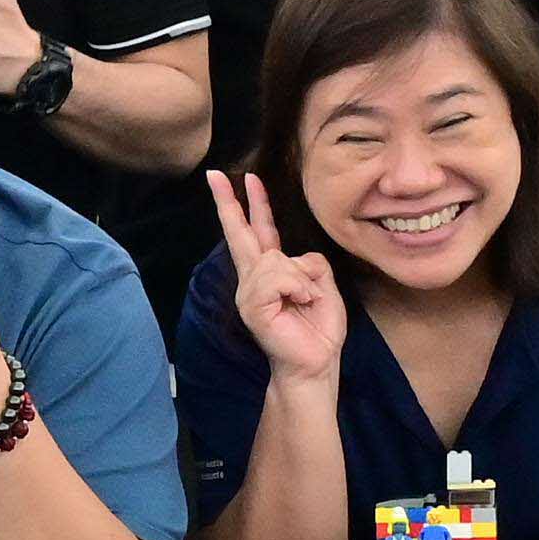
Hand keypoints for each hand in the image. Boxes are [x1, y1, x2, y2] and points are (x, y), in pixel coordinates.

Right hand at [211, 170, 345, 387]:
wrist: (316, 364)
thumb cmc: (319, 330)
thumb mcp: (324, 285)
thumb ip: (309, 263)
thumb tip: (291, 260)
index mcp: (272, 272)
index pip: (260, 231)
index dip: (253, 204)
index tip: (241, 178)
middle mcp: (254, 279)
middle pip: (240, 233)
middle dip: (227, 202)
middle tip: (214, 174)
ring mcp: (249, 293)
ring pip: (275, 259)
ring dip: (302, 280)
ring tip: (306, 301)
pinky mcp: (252, 307)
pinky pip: (279, 277)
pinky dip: (298, 288)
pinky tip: (300, 304)